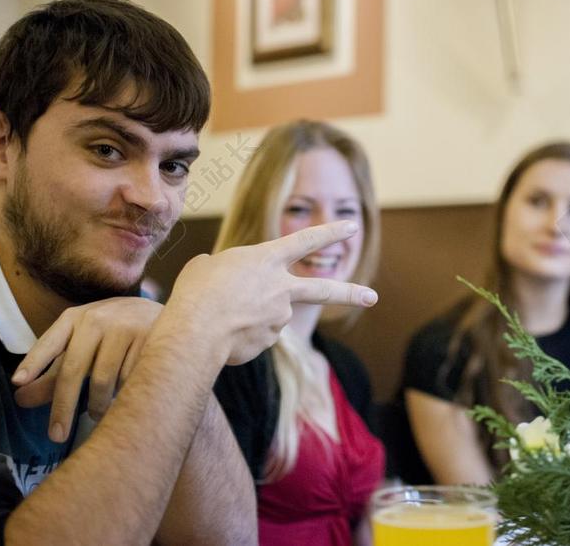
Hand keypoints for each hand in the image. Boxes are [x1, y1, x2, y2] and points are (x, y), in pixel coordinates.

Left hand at [12, 297, 162, 441]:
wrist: (173, 318)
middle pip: (74, 369)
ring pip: (104, 380)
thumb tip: (21, 399)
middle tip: (56, 435)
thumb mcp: (83, 346)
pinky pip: (130, 380)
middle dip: (63, 406)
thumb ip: (53, 373)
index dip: (34, 361)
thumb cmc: (116, 337)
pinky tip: (125, 398)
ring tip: (98, 414)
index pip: (50, 342)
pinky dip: (124, 395)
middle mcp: (98, 319)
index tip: (18, 381)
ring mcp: (126, 328)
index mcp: (75, 318)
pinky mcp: (151, 340)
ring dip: (98, 405)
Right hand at [164, 221, 377, 364]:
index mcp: (266, 259)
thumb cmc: (196, 293)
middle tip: (373, 297)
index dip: (330, 232)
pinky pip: (254, 336)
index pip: (306, 240)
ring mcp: (279, 317)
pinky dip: (239, 335)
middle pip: (324, 289)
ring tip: (218, 317)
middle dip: (352, 293)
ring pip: (268, 316)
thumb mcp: (207, 267)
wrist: (196, 332)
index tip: (352, 227)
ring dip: (246, 317)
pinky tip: (221, 333)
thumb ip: (229, 273)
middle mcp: (281, 288)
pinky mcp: (269, 342)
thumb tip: (235, 292)